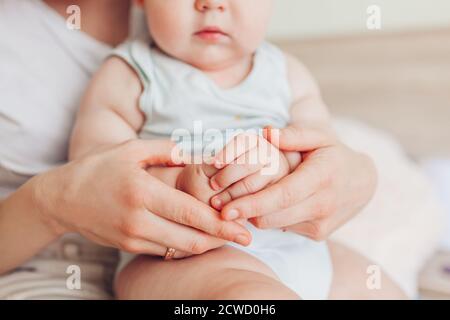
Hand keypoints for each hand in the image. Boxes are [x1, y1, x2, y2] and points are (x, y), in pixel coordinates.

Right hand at [34, 140, 251, 258]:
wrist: (63, 198)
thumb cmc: (100, 168)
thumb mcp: (133, 150)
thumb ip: (169, 150)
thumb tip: (200, 154)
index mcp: (142, 192)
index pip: (190, 213)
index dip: (220, 224)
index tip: (244, 230)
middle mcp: (138, 219)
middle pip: (190, 238)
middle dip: (221, 240)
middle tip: (244, 237)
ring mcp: (132, 237)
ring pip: (179, 248)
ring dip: (205, 244)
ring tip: (225, 236)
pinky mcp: (128, 246)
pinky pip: (164, 250)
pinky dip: (184, 246)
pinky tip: (198, 237)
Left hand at [217, 126, 376, 239]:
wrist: (362, 183)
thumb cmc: (333, 155)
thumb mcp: (319, 137)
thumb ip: (295, 134)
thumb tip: (268, 133)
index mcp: (322, 177)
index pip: (281, 196)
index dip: (251, 204)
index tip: (224, 209)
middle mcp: (323, 204)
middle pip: (273, 216)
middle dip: (243, 212)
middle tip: (218, 205)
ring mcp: (321, 223)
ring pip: (275, 224)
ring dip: (255, 215)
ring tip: (237, 202)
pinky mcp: (318, 234)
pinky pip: (284, 227)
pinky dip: (271, 217)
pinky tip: (266, 204)